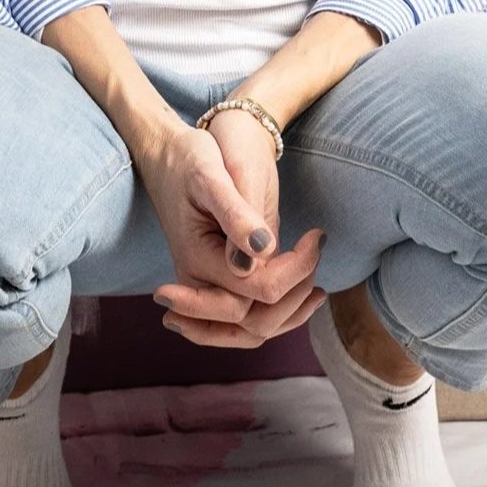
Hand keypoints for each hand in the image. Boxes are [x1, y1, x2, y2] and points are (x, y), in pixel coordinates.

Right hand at [135, 111, 325, 347]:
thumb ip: (235, 215)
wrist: (168, 157)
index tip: (317, 235)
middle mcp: (197, 282)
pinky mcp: (220, 281)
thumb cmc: (188, 160)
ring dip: (290, 312)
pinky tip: (305, 294)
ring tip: (318, 285)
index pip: (257, 289)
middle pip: (254, 322)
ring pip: (252, 329)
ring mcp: (207, 286)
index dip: (295, 270)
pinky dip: (279, 313)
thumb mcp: (210, 176)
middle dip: (295, 293)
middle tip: (316, 248)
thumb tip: (263, 250)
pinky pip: (249, 317)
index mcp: (196, 258)